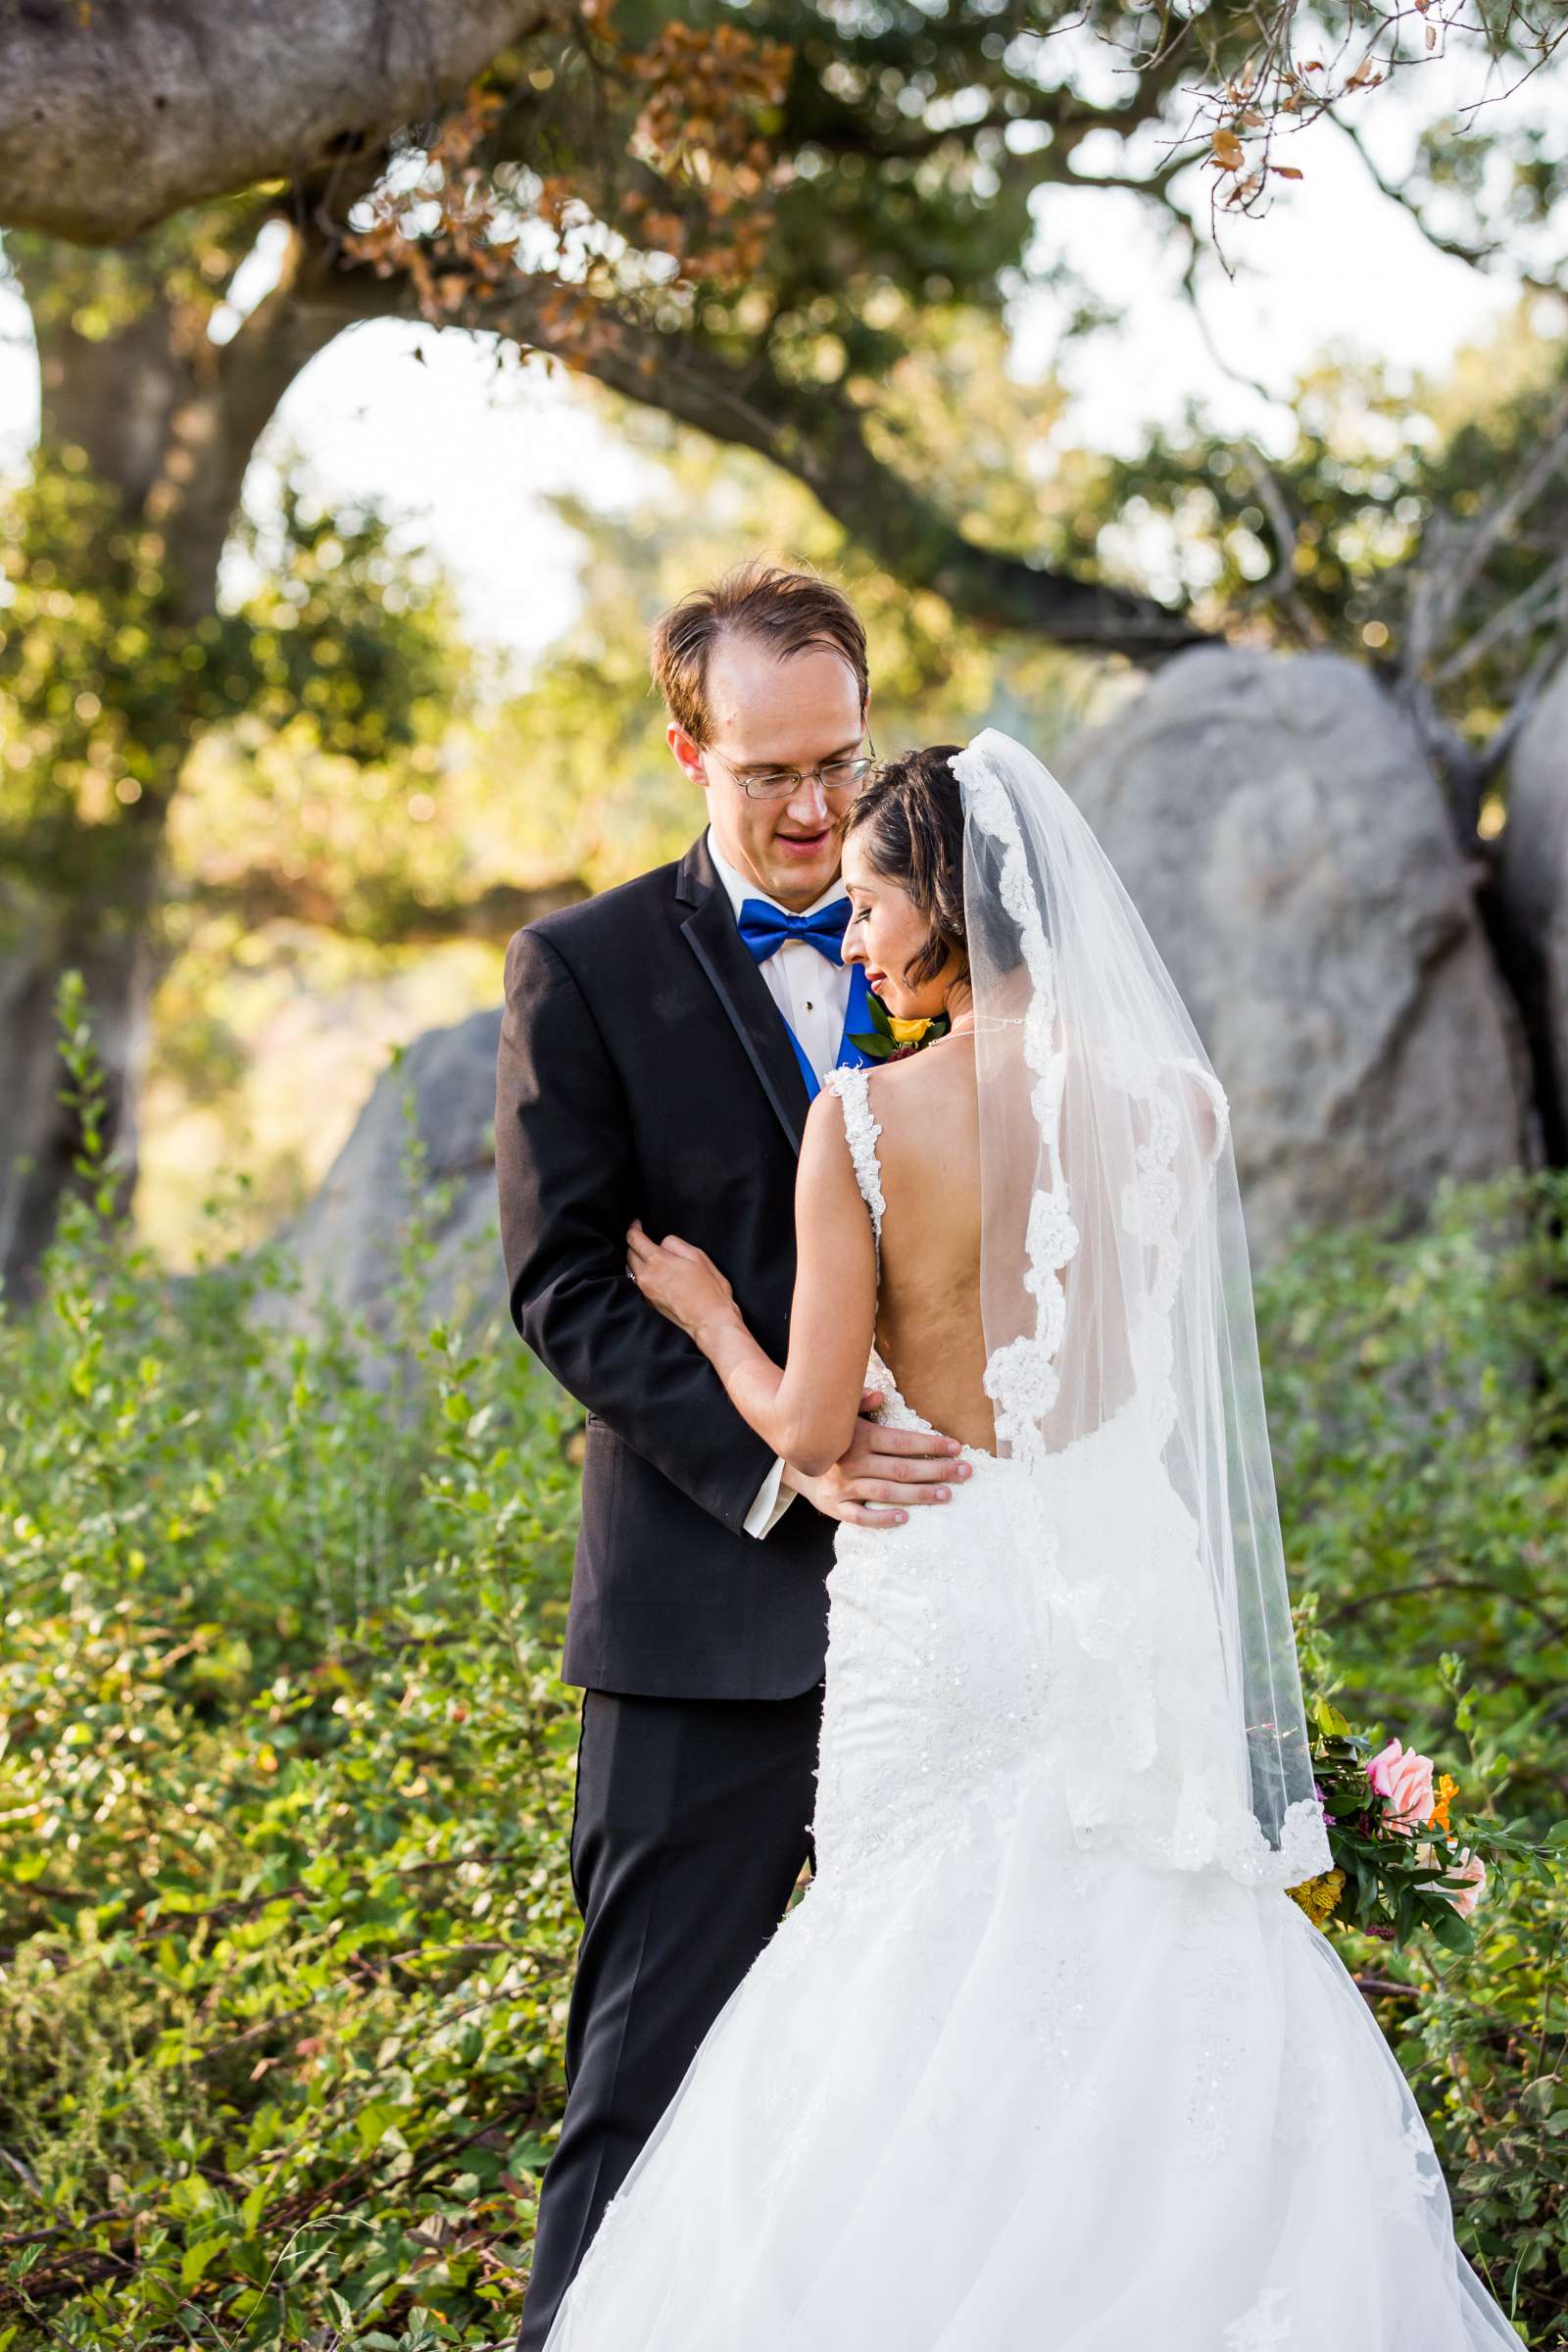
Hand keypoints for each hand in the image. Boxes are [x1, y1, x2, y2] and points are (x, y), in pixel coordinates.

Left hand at [626, 1219, 736, 1345]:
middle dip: (634, 1244)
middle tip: (644, 1240)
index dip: (633, 1228)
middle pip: (629, 1255)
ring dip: (637, 1261)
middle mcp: (646, 1277)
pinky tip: (657, 1276)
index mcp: (657, 1262)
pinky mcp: (650, 1303)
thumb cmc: (709, 1290)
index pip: (634, 1240)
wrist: (710, 1321)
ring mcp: (646, 1292)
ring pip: (632, 1270)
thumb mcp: (698, 1256)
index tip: (636, 1224)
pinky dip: (644, 1276)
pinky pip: (640, 1284)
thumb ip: (676, 1245)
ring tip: (650, 1257)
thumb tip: (663, 1244)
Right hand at [786, 1390, 969, 1530]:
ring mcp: (843, 1487)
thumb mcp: (842, 1414)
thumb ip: (860, 1403)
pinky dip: (882, 1518)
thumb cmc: (831, 1436)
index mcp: (859, 1437)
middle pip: (902, 1469)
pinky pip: (860, 1516)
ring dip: (919, 1494)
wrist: (794, 1459)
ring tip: (946, 1494)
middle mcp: (853, 1462)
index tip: (956, 1448)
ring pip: (887, 1492)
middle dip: (936, 1470)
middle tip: (964, 1472)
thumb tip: (879, 1396)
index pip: (902, 1442)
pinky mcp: (835, 1507)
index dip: (931, 1445)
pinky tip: (905, 1517)